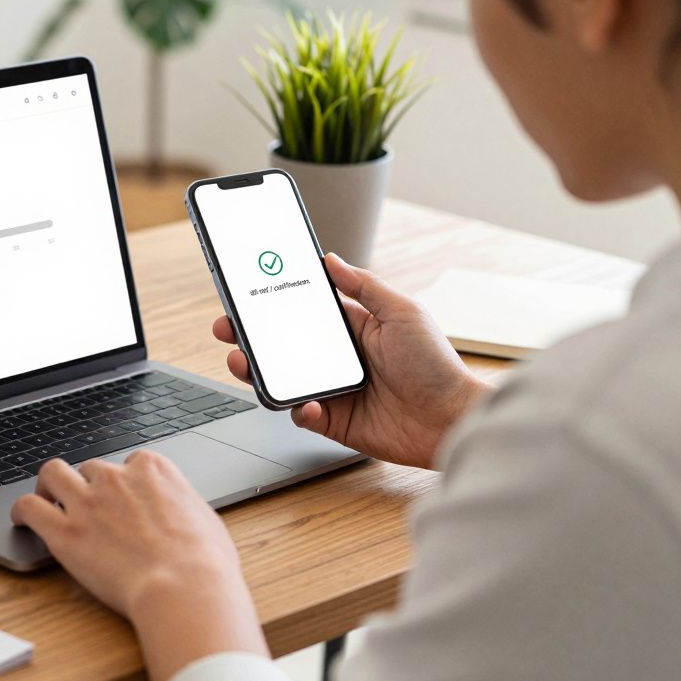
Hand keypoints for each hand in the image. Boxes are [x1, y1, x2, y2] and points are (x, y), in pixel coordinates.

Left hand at [11, 452, 267, 680]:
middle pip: (89, 467)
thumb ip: (182, 506)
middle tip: (83, 503)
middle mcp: (115, 477)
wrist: (184, 586)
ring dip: (48, 486)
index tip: (120, 498)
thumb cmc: (204, 561)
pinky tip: (23, 520)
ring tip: (47, 501)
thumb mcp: (204, 518)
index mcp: (152, 469)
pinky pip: (29, 506)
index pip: (128, 462)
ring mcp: (86, 502)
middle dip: (86, 484)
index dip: (122, 482)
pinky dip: (23, 511)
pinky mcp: (64, 531)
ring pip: (52, 473)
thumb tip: (180, 514)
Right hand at [214, 253, 488, 468]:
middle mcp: (338, 359)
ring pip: (282, 378)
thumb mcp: (402, 312)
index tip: (247, 293)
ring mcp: (333, 390)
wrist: (452, 420)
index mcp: (352, 329)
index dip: (273, 304)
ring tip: (241, 362)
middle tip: (227, 328)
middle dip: (249, 336)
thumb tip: (330, 259)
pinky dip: (297, 407)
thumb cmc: (436, 365)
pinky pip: (301, 413)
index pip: (302, 312)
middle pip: (282, 345)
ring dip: (257, 371)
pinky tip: (306, 401)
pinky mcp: (334, 421)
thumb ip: (363, 286)